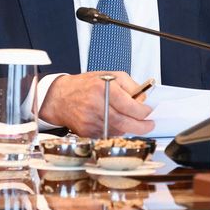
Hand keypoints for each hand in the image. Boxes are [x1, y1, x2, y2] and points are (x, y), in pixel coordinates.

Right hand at [39, 72, 153, 136]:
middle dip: (141, 126)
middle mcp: (96, 105)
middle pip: (125, 122)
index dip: (143, 111)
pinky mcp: (86, 132)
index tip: (149, 111)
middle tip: (150, 125)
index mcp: (103, 88)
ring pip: (118, 130)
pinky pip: (107, 134)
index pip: (129, 105)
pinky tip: (113, 122)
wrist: (60, 98)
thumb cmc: (86, 85)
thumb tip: (143, 99)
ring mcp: (90, 121)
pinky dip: (115, 130)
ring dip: (127, 127)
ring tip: (129, 119)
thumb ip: (129, 85)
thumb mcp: (109, 75)